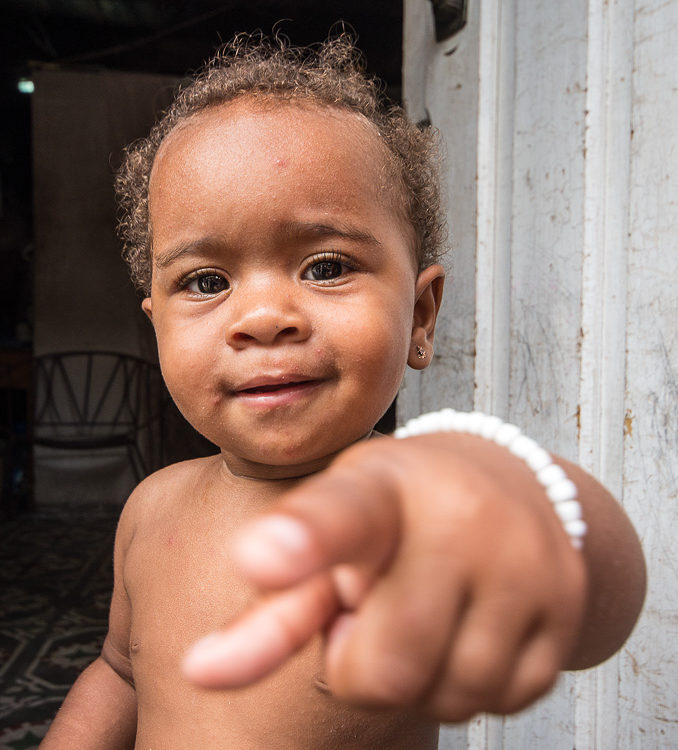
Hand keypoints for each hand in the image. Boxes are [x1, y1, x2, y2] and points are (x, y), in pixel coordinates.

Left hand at [183, 433, 586, 721]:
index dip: (302, 541)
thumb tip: (199, 673)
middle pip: (383, 668)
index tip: (261, 556)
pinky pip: (501, 699)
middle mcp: (456, 515)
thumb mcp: (336, 536)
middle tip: (379, 605)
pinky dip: (472, 677)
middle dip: (364, 660)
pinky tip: (474, 620)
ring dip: (424, 673)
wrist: (508, 481)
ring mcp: (521, 560)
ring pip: (447, 696)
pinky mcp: (565, 605)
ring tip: (431, 606)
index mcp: (377, 487)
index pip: (339, 516)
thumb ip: (277, 607)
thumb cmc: (399, 512)